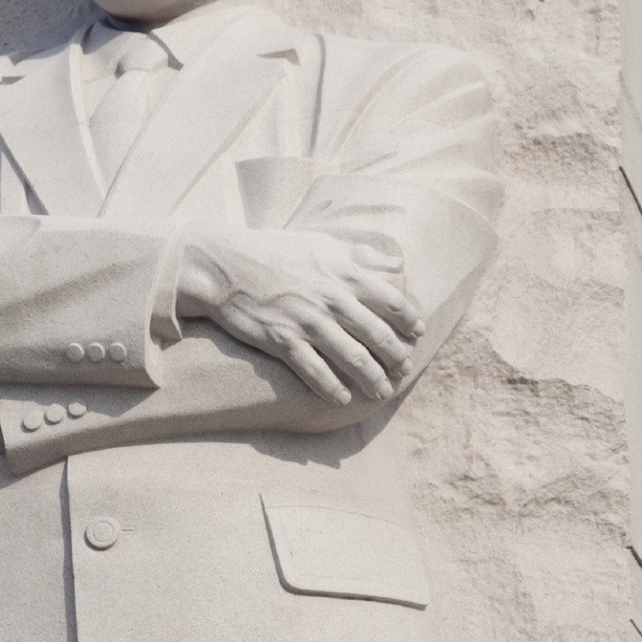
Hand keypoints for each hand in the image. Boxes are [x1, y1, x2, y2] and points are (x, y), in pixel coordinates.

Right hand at [172, 223, 424, 403]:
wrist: (223, 265)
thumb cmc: (273, 250)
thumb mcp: (321, 242)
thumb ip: (361, 253)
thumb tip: (396, 260)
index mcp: (344, 273)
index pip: (392, 301)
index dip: (409, 320)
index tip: (417, 334)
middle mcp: (332, 299)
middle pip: (378, 335)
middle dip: (396, 356)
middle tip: (404, 370)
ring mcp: (308, 322)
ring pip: (353, 358)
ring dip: (372, 379)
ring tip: (382, 392)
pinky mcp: (283, 341)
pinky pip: (316, 372)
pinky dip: (333, 388)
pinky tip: (343, 399)